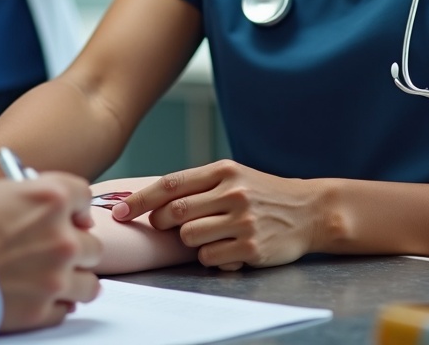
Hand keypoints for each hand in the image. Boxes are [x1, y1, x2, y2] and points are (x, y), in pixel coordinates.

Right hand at [0, 174, 101, 331]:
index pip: (83, 195)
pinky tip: (36, 298)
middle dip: (75, 246)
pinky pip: (66, 309)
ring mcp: (55, 276)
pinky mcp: (42, 310)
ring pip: (90, 281)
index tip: (65, 213)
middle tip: (53, 250)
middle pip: (92, 242)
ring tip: (52, 278)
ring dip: (73, 279)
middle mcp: (60, 236)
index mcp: (47, 197)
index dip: (74, 205)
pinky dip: (55, 305)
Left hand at [111, 160, 318, 269]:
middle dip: (161, 223)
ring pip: (188, 237)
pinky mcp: (251, 247)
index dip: (139, 200)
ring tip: (210, 234)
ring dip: (190, 241)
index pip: (170, 184)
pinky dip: (210, 257)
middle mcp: (232, 193)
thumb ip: (199, 185)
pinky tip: (228, 247)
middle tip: (168, 226)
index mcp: (224, 170)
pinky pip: (208, 258)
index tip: (117, 212)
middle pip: (173, 214)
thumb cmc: (263, 193)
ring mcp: (242, 221)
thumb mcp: (234, 176)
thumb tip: (151, 202)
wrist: (311, 210)